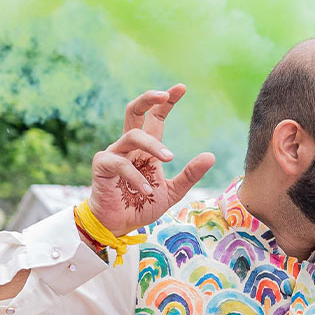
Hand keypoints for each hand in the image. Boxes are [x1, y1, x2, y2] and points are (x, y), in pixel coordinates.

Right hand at [89, 87, 214, 236]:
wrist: (119, 226)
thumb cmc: (142, 205)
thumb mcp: (172, 191)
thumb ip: (190, 174)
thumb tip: (211, 156)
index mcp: (146, 148)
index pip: (155, 117)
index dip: (167, 102)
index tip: (182, 88)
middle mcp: (129, 146)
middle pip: (134, 111)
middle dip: (148, 99)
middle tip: (165, 95)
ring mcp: (114, 154)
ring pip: (133, 135)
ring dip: (154, 145)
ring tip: (170, 158)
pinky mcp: (102, 167)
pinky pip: (121, 164)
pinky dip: (137, 178)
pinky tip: (147, 191)